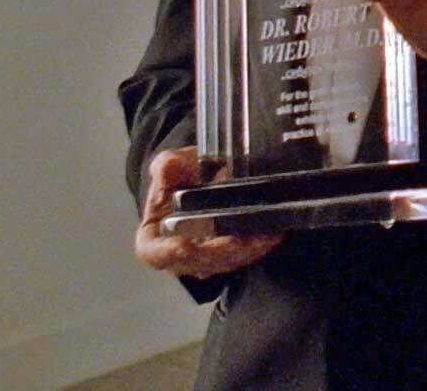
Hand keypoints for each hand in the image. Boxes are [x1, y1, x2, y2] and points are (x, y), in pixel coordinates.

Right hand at [134, 147, 281, 276]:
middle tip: (235, 241)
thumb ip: (166, 166)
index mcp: (154, 237)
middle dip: (217, 254)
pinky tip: (273, 234)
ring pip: (224, 262)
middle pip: (196, 262)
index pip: (153, 253)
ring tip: (262, 237)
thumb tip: (166, 168)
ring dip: (245, 252)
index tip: (182, 246)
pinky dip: (259, 246)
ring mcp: (206, 258)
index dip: (166, 253)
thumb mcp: (172, 163)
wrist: (203, 177)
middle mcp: (179, 254)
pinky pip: (245, 256)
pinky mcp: (231, 254)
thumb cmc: (182, 175)